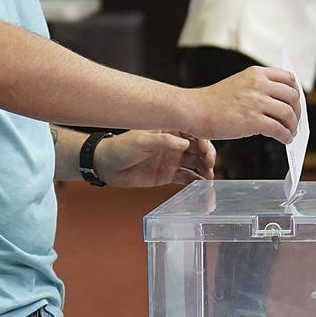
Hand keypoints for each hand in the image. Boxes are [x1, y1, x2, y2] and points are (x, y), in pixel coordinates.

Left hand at [95, 130, 212, 186]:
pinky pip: (188, 178)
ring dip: (205, 170)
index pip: (193, 132)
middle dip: (207, 156)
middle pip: (198, 148)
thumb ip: (163, 141)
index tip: (206, 152)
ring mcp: (173, 158)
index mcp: (169, 129)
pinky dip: (197, 182)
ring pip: (196, 163)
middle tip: (210, 166)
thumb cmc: (120, 148)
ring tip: (210, 178)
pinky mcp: (169, 173)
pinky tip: (203, 187)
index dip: (204, 141)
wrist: (105, 166)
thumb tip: (185, 143)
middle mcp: (174, 143)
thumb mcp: (140, 141)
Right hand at [190, 66, 299, 143]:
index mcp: (256, 73)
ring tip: (290, 133)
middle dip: (297, 112)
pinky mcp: (252, 120)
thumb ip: (258, 88)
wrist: (194, 110)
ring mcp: (256, 102)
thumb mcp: (239, 84)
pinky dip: (285, 136)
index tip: (296, 104)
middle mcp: (258, 84)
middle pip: (292, 97)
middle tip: (295, 122)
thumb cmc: (213, 102)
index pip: (289, 79)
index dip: (297, 93)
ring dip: (293, 126)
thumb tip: (280, 104)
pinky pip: (279, 129)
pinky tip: (284, 140)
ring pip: (288, 114)